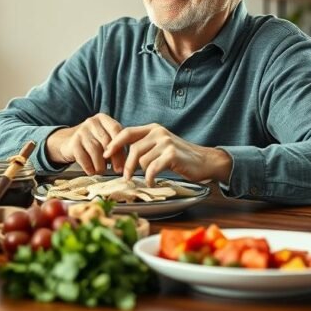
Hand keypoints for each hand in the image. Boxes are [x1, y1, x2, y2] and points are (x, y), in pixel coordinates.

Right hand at [46, 113, 123, 174]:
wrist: (68, 142)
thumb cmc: (93, 142)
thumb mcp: (105, 139)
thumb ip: (117, 146)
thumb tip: (129, 164)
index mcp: (103, 119)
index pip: (116, 129)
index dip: (121, 146)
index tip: (126, 160)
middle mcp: (91, 122)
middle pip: (106, 141)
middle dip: (114, 158)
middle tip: (118, 170)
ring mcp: (81, 131)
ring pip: (95, 150)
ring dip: (100, 164)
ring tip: (102, 171)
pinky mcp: (73, 142)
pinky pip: (83, 157)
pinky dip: (89, 167)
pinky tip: (92, 172)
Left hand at [102, 123, 231, 184]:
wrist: (205, 161)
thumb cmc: (180, 157)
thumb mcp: (160, 145)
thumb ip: (144, 146)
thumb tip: (122, 156)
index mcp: (152, 129)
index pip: (126, 132)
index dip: (114, 143)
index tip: (105, 155)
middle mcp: (158, 132)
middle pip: (133, 149)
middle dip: (127, 165)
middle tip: (125, 177)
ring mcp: (166, 142)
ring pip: (142, 160)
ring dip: (142, 172)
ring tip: (146, 179)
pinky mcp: (172, 154)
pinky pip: (152, 168)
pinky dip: (150, 177)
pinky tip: (151, 182)